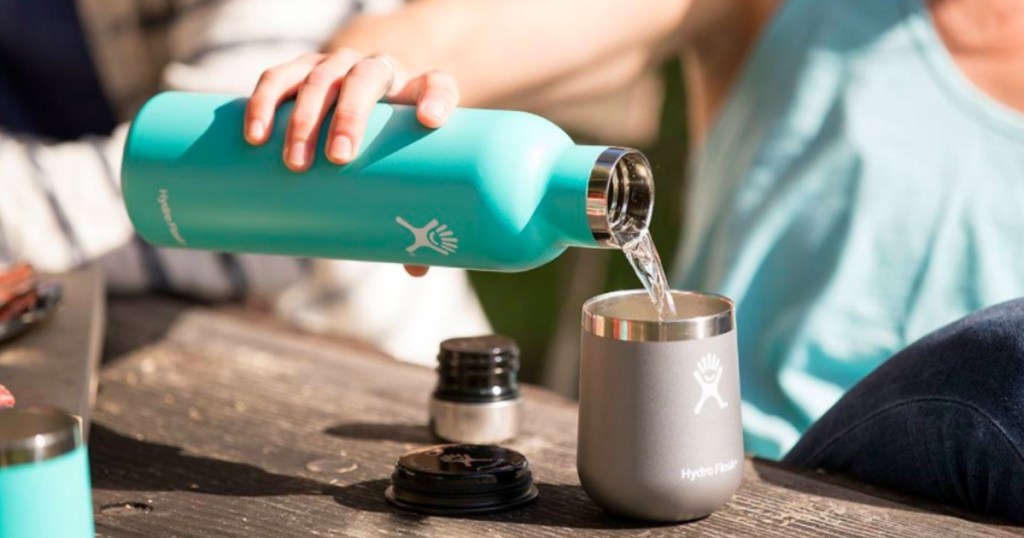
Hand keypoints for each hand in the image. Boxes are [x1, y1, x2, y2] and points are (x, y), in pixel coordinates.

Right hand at [245, 50, 459, 278]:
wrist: (361, 92)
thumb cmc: (390, 141)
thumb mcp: (404, 169)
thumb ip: (413, 211)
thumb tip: (418, 269)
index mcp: (415, 89)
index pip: (436, 84)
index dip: (437, 98)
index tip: (431, 121)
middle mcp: (377, 69)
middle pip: (367, 78)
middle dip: (352, 116)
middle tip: (339, 158)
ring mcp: (336, 65)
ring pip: (320, 78)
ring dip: (303, 118)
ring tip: (294, 163)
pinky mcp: (300, 69)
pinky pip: (278, 78)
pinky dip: (263, 103)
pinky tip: (255, 134)